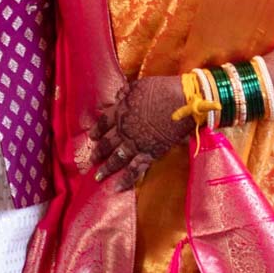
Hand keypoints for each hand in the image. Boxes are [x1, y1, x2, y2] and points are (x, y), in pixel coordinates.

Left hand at [90, 75, 194, 190]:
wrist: (183, 101)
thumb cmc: (164, 89)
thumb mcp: (140, 85)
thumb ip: (126, 93)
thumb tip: (118, 96)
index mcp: (121, 111)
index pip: (104, 123)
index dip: (97, 130)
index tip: (92, 137)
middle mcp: (124, 129)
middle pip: (107, 143)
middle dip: (98, 153)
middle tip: (90, 161)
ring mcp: (136, 143)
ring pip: (116, 159)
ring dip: (106, 168)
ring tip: (97, 177)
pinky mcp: (150, 153)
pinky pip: (134, 170)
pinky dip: (126, 180)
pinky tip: (117, 187)